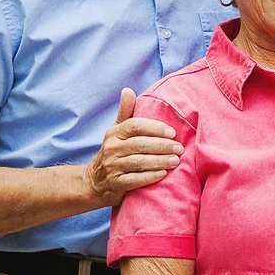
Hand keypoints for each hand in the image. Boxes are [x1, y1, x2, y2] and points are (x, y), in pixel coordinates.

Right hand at [82, 88, 183, 204]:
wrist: (95, 182)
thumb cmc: (114, 152)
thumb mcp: (116, 131)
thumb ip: (125, 112)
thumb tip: (128, 90)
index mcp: (114, 133)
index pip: (135, 126)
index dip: (154, 128)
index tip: (172, 132)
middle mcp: (112, 148)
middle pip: (139, 144)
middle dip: (161, 145)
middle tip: (179, 148)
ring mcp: (113, 166)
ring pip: (138, 162)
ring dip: (159, 161)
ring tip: (175, 160)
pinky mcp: (116, 184)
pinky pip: (134, 180)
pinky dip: (149, 177)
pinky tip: (163, 174)